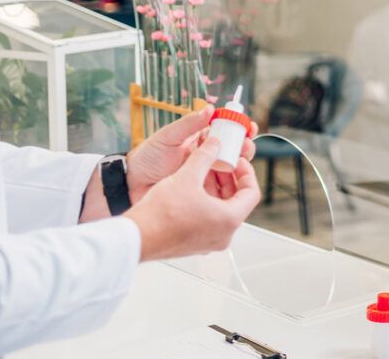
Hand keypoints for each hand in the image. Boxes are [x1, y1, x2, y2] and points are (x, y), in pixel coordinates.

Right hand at [123, 136, 261, 260]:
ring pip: (222, 209)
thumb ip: (205, 156)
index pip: (251, 193)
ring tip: (204, 169)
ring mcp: (209, 241)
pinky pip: (209, 219)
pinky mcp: (195, 243)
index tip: (237, 160)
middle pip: (237, 201)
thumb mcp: (187, 176)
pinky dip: (206, 201)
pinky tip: (192, 186)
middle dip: (229, 178)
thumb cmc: (161, 214)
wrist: (136, 237)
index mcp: (229, 220)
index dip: (246, 172)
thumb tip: (215, 144)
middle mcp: (223, 235)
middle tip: (220, 161)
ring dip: (216, 188)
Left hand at [126, 108, 255, 203]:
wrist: (131, 185)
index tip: (247, 125)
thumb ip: (188, 124)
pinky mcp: (202, 193)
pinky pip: (221, 189)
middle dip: (244, 146)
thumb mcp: (167, 137)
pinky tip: (231, 180)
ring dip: (239, 164)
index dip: (238, 128)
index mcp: (199, 140)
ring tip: (238, 162)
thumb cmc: (146, 158)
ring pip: (231, 170)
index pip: (224, 131)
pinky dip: (230, 184)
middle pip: (233, 151)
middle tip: (245, 145)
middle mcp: (205, 157)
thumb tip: (210, 109)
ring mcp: (205, 176)